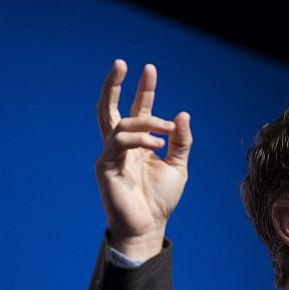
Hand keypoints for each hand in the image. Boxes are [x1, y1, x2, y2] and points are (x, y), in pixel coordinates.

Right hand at [94, 60, 192, 260]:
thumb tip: (183, 114)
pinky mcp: (105, 166)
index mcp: (138, 144)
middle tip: (123, 63)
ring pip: (120, 124)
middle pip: (110, 108)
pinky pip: (119, 143)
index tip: (149, 69)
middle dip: (116, 85)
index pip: (138, 110)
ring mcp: (110, 155)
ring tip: (167, 128)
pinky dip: (140, 139)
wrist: (149, 226)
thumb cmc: (160, 199)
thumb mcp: (178, 166)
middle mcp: (121, 146)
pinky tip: (158, 144)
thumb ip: (181, 142)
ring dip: (146, 120)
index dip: (144, 90)